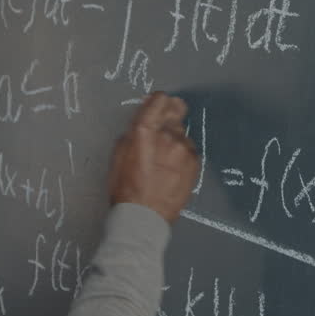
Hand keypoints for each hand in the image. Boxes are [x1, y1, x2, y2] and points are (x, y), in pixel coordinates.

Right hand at [108, 92, 198, 224]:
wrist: (144, 216)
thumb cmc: (125, 187)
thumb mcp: (119, 154)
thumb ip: (134, 130)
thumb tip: (144, 116)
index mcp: (145, 130)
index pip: (160, 99)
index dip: (157, 102)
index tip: (156, 107)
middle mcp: (168, 135)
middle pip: (176, 110)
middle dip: (168, 116)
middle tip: (161, 131)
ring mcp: (184, 149)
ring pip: (182, 132)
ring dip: (174, 139)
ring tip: (163, 160)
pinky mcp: (195, 162)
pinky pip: (189, 149)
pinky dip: (181, 154)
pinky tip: (172, 170)